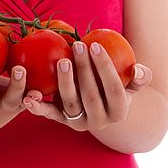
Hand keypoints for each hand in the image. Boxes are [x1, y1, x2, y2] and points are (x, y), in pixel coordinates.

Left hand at [22, 40, 153, 129]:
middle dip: (85, 68)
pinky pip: (49, 113)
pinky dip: (37, 106)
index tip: (95, 45)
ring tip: (62, 60)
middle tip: (78, 45)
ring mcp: (79, 123)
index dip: (105, 67)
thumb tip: (139, 70)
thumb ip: (139, 77)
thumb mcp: (130, 84)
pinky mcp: (61, 120)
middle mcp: (100, 122)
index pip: (114, 89)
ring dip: (65, 82)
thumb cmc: (114, 86)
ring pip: (70, 103)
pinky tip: (28, 96)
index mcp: (120, 112)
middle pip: (91, 94)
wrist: (99, 108)